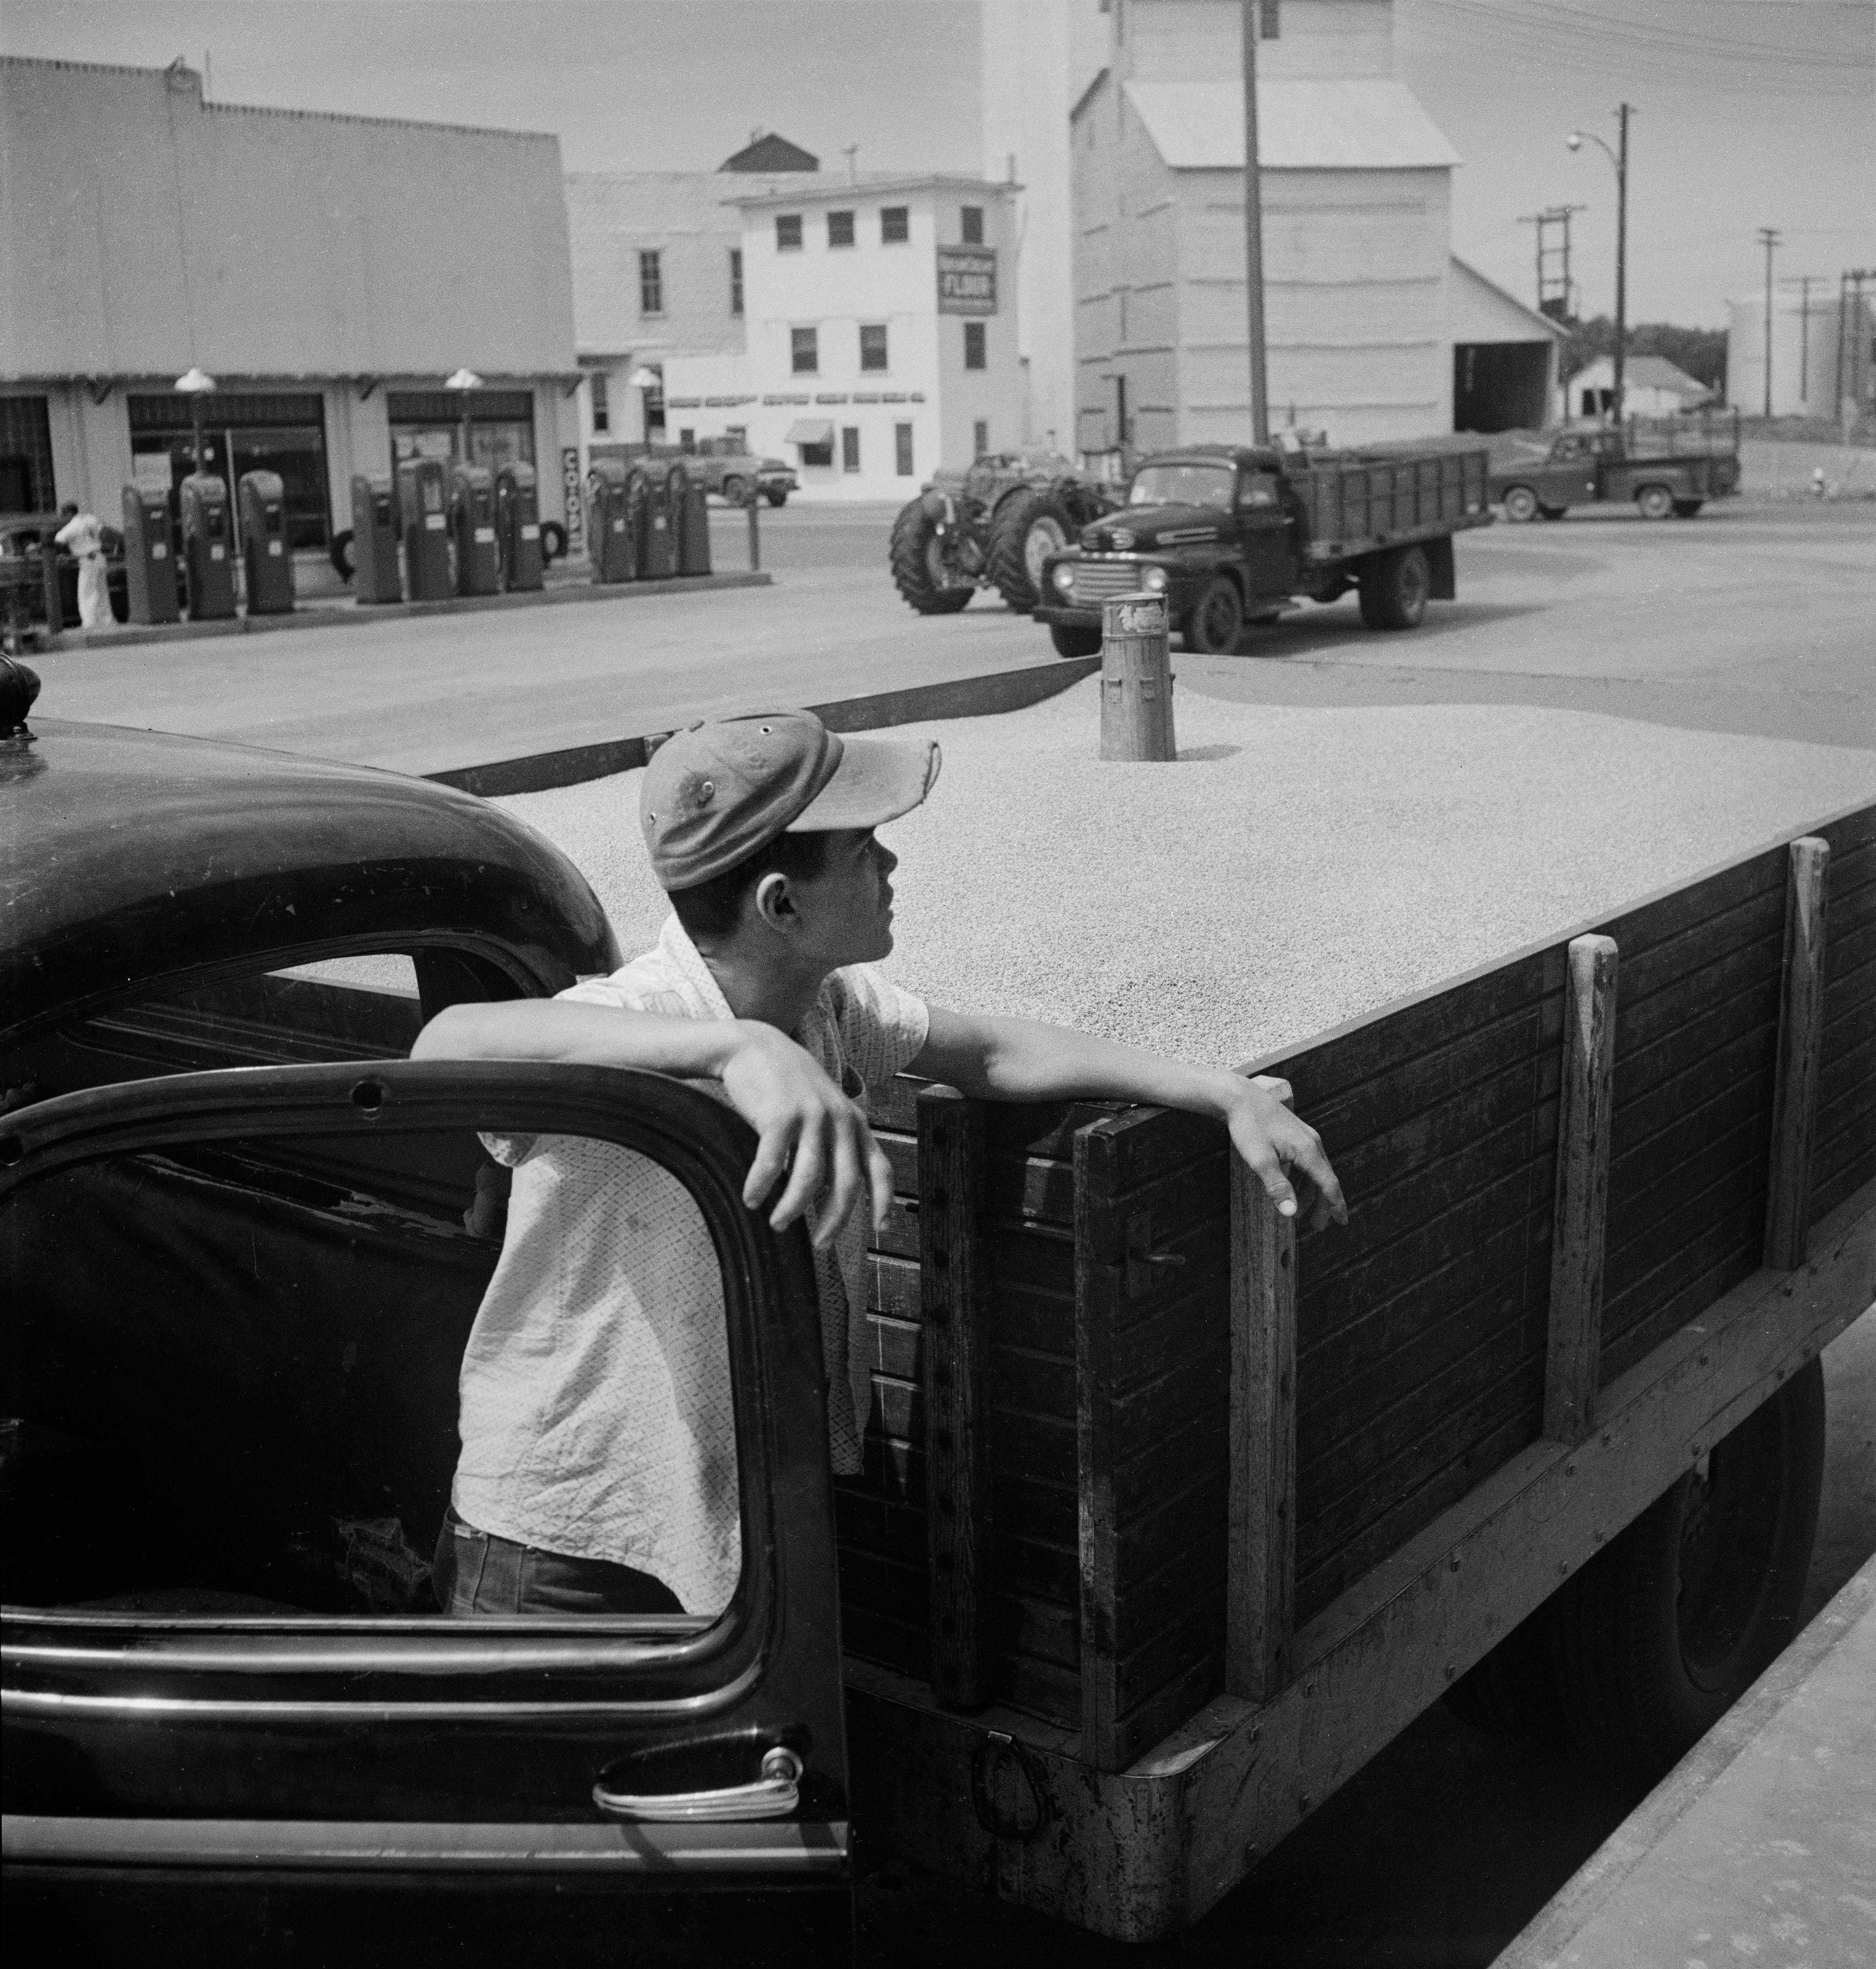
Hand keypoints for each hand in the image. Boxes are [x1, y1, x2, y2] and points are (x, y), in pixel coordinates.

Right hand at [718, 1023, 893, 1247]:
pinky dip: (761, 1185)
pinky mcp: (780, 1115)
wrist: (755, 1046)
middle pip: (846, 1185)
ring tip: (778, 1224)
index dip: (883, 1202)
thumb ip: (833, 1147)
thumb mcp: (823, 1111)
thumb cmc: (788, 1087)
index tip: (881, 1231)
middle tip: (820, 1245)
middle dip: (835, 1221)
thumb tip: (830, 1197)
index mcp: (855, 1123)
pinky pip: (773, 1162)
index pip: (880, 1168)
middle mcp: (840, 1120)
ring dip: (793, 1208)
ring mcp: (811, 1116)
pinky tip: (750, 1199)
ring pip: (809, 1179)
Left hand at [1225, 1075, 1347, 1231]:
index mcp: (1308, 1151)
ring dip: (1310, 1193)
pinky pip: (1306, 1162)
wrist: (1240, 1097)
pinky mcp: (1295, 1134)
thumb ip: (1277, 1186)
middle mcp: (1312, 1143)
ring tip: (1298, 1212)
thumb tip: (1290, 1212)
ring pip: (1315, 1171)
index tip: (1342, 1222)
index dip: (1336, 1205)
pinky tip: (1291, 1187)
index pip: (1328, 1184)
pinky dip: (1302, 1179)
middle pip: (1324, 1179)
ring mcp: (1305, 1137)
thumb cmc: (1249, 1127)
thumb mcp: (1260, 1160)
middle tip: (1316, 1226)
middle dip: (1322, 1204)